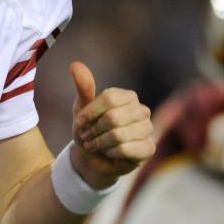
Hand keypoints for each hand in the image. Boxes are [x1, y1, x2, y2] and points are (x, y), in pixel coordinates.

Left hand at [68, 62, 154, 188]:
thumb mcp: (82, 108)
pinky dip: (111, 152)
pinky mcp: (149, 148)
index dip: (90, 113)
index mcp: (127, 96)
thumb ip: (83, 88)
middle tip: (87, 137)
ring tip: (95, 144)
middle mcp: (141, 109)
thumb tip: (75, 64)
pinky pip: (125, 149)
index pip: (109, 99)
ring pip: (118, 134)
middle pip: (113, 117)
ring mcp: (148, 129)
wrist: (94, 158)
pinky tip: (109, 152)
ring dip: (100, 143)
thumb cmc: (90, 129)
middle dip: (94, 130)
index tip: (80, 123)